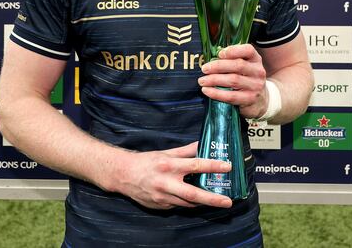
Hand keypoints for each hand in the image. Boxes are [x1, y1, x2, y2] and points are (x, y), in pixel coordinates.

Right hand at [110, 142, 232, 209]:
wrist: (123, 176)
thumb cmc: (146, 162)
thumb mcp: (166, 152)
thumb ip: (186, 151)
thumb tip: (202, 144)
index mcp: (169, 165)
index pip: (195, 165)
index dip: (212, 166)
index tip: (227, 166)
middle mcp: (166, 183)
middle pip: (193, 193)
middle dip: (212, 199)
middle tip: (227, 201)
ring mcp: (163, 197)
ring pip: (188, 202)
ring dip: (202, 202)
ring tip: (217, 200)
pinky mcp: (160, 207)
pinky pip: (179, 206)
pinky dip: (188, 202)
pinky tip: (195, 199)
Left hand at [198, 43, 268, 118]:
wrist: (261, 100)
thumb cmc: (246, 79)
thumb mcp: (245, 66)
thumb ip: (232, 60)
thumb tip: (211, 58)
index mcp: (255, 59)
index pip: (248, 50)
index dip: (233, 50)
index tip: (220, 54)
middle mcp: (258, 71)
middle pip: (238, 65)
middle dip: (218, 66)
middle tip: (204, 68)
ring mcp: (255, 86)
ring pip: (233, 80)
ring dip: (214, 80)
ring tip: (202, 80)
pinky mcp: (249, 99)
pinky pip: (231, 96)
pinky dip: (216, 93)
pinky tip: (207, 90)